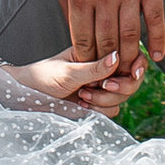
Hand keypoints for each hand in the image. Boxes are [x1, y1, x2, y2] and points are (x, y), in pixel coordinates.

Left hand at [9, 45, 147, 111]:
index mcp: (99, 53)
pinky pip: (111, 111)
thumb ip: (94, 68)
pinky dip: (99, 110)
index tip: (133, 73)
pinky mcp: (96, 105)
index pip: (130, 56)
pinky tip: (82, 105)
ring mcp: (101, 88)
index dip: (137, 65)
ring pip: (122, 98)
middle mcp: (104, 70)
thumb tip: (117, 57)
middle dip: (120, 86)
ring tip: (83, 96)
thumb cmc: (43, 76)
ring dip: (105, 99)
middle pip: (131, 80)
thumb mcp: (68, 71)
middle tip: (103, 86)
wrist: (27, 97)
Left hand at [62, 0, 163, 80]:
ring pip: (130, 37)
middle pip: (107, 43)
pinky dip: (158, 42)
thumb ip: (71, 15)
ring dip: (131, 59)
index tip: (92, 72)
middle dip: (108, 66)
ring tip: (130, 71)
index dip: (87, 61)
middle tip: (112, 78)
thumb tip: (79, 48)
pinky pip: (156, 20)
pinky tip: (155, 56)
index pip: (83, 41)